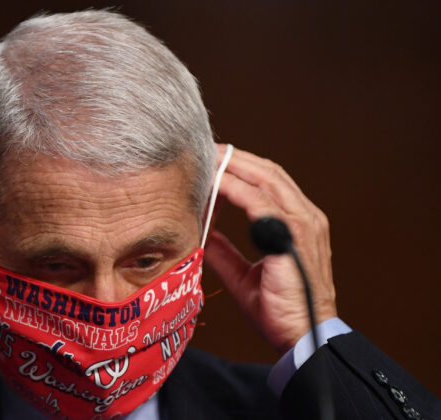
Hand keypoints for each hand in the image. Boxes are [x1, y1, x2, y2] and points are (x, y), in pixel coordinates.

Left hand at [205, 144, 336, 354]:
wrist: (300, 336)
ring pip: (267, 180)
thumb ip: (223, 250)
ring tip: (207, 158)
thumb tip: (201, 233)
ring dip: (234, 166)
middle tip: (205, 150)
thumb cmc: (277, 308)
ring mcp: (303, 224)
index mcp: (297, 223)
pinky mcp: (294, 236)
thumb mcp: (242, 273)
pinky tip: (216, 183)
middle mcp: (305, 217)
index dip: (240, 168)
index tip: (210, 161)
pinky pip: (262, 203)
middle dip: (235, 158)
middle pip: (268, 172)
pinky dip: (237, 189)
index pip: (269, 182)